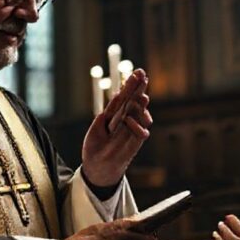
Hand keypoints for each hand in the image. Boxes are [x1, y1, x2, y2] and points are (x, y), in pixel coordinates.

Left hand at [82, 69, 151, 186]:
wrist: (96, 168)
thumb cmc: (95, 148)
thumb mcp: (97, 128)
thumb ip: (106, 115)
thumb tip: (116, 100)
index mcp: (116, 114)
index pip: (125, 97)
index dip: (131, 85)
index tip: (139, 72)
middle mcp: (126, 120)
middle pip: (134, 101)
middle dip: (139, 88)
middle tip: (143, 75)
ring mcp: (131, 132)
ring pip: (141, 115)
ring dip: (141, 105)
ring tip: (142, 97)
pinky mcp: (134, 144)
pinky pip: (141, 134)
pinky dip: (136, 126)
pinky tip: (128, 121)